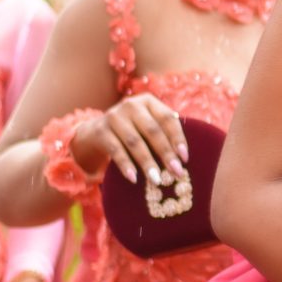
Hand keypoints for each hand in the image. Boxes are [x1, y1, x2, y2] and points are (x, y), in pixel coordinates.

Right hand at [73, 94, 187, 186]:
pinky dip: (126, 165)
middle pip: (152, 131)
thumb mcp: (147, 124)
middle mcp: (130, 105)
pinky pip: (116, 150)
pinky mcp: (100, 131)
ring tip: (157, 180)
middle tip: (176, 172)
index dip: (177, 138)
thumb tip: (184, 157)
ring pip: (134, 142)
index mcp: (148, 101)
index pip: (167, 118)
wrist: (96, 132)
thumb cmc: (132, 130)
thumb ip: (164, 132)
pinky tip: (134, 179)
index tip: (185, 158)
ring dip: (147, 162)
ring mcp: (113, 117)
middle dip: (166, 153)